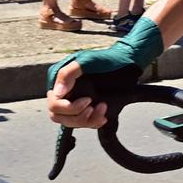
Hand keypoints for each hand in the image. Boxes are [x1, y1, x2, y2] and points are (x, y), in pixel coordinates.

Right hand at [45, 16, 165, 128]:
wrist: (128, 62)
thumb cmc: (108, 58)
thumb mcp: (88, 61)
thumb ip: (69, 73)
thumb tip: (56, 93)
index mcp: (60, 80)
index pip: (53, 104)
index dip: (67, 108)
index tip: (88, 100)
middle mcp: (65, 91)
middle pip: (58, 116)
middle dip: (77, 117)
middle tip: (93, 107)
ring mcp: (75, 100)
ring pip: (71, 122)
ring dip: (87, 120)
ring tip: (103, 109)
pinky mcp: (87, 108)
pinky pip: (84, 123)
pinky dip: (93, 122)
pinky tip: (104, 116)